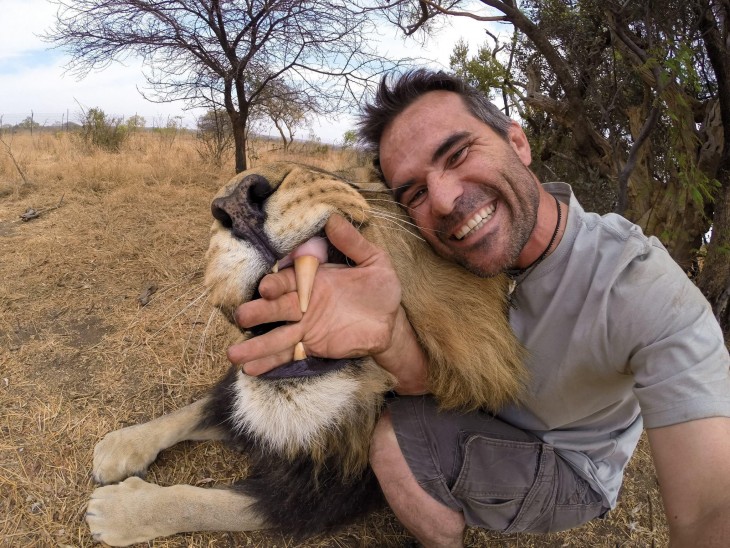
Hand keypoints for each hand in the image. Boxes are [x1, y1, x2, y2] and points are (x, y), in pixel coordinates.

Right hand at [227, 214, 425, 388]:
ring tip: (233, 355)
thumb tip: (333, 218)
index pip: (289, 280)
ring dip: (255, 345)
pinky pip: (288, 354)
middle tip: (242, 317)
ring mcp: (306, 326)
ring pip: (276, 334)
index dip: (277, 284)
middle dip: (259, 312)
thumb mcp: (374, 261)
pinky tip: (250, 370)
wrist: (392, 322)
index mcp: (314, 279)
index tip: (266, 288)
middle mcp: (304, 302)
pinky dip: (269, 362)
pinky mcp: (311, 346)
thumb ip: (353, 243)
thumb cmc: (381, 288)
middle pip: (276, 307)